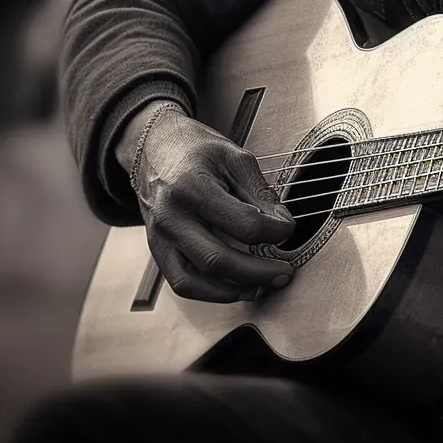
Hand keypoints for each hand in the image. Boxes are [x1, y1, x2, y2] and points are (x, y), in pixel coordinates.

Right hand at [118, 102, 295, 302]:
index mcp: (192, 186)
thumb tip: (281, 225)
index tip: (288, 227)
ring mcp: (159, 237)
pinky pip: (182, 283)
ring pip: (196, 281)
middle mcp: (171, 217)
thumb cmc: (197, 150)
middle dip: (260, 272)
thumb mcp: (235, 157)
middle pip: (218, 260)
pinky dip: (212, 292)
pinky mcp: (157, 250)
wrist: (154, 149)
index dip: (275, 231)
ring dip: (235, 289)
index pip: (244, 223)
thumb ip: (260, 192)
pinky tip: (237, 286)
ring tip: (265, 283)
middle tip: (286, 271)